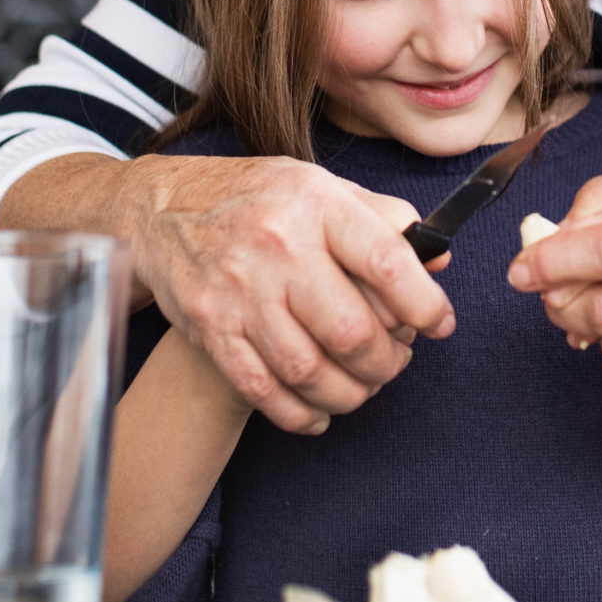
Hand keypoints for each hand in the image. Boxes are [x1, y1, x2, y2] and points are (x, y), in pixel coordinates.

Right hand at [5, 152, 453, 433]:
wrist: (161, 208)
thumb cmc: (258, 198)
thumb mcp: (322, 187)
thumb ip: (384, 220)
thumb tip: (438, 259)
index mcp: (315, 203)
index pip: (386, 261)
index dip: (425, 304)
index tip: (440, 324)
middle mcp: (276, 246)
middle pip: (350, 331)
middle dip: (387, 362)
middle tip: (396, 361)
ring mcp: (239, 291)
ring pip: (309, 371)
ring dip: (349, 393)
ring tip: (363, 385)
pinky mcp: (211, 329)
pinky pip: (263, 391)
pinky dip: (299, 414)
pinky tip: (318, 412)